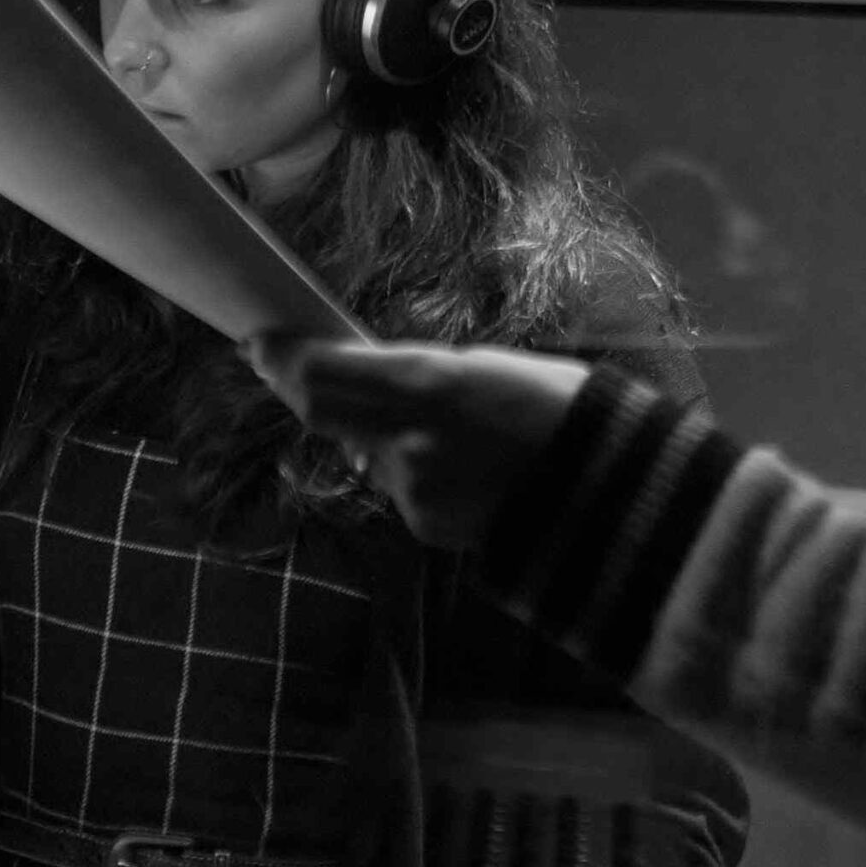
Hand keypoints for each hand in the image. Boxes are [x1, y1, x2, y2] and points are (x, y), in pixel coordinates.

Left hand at [248, 338, 590, 546]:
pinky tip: (464, 464)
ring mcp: (414, 489)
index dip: (282, 358)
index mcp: (427, 385)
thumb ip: (417, 376)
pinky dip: (415, 469)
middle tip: (281, 364)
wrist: (606, 493)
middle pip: (321, 413)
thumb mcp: (487, 367)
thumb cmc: (558, 408)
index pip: (323, 373)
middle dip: (299, 386)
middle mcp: (408, 440)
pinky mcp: (426, 525)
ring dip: (379, 434)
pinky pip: (401, 488)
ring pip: (367, 451)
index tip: (258, 341)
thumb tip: (367, 381)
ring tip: (446, 423)